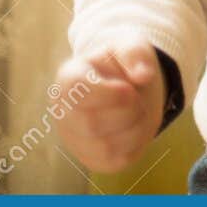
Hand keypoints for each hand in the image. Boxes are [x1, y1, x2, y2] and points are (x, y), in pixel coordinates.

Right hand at [51, 41, 165, 174]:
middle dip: (128, 111)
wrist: (128, 83)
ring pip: (104, 146)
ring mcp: (74, 138)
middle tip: (137, 97)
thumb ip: (136, 54)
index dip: (109, 93)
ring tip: (138, 110)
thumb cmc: (124, 63)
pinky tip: (135, 127)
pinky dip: (136, 145)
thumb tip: (143, 75)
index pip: (75, 91)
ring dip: (136, 128)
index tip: (129, 89)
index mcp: (69, 78)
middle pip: (91, 123)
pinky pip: (115, 160)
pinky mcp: (92, 157)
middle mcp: (63, 112)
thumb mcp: (131, 45)